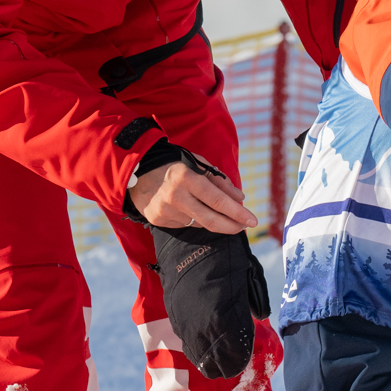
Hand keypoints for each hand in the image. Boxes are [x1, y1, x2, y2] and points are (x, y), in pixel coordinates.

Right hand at [131, 155, 258, 233]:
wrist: (136, 170)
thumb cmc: (173, 164)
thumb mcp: (197, 163)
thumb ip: (220, 181)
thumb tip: (240, 198)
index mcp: (186, 178)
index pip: (218, 201)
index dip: (238, 213)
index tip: (253, 220)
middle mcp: (175, 197)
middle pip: (211, 220)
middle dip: (233, 225)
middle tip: (246, 227)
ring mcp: (165, 211)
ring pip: (199, 222)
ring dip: (212, 218)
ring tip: (213, 209)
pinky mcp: (158, 221)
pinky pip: (185, 224)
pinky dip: (193, 218)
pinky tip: (189, 208)